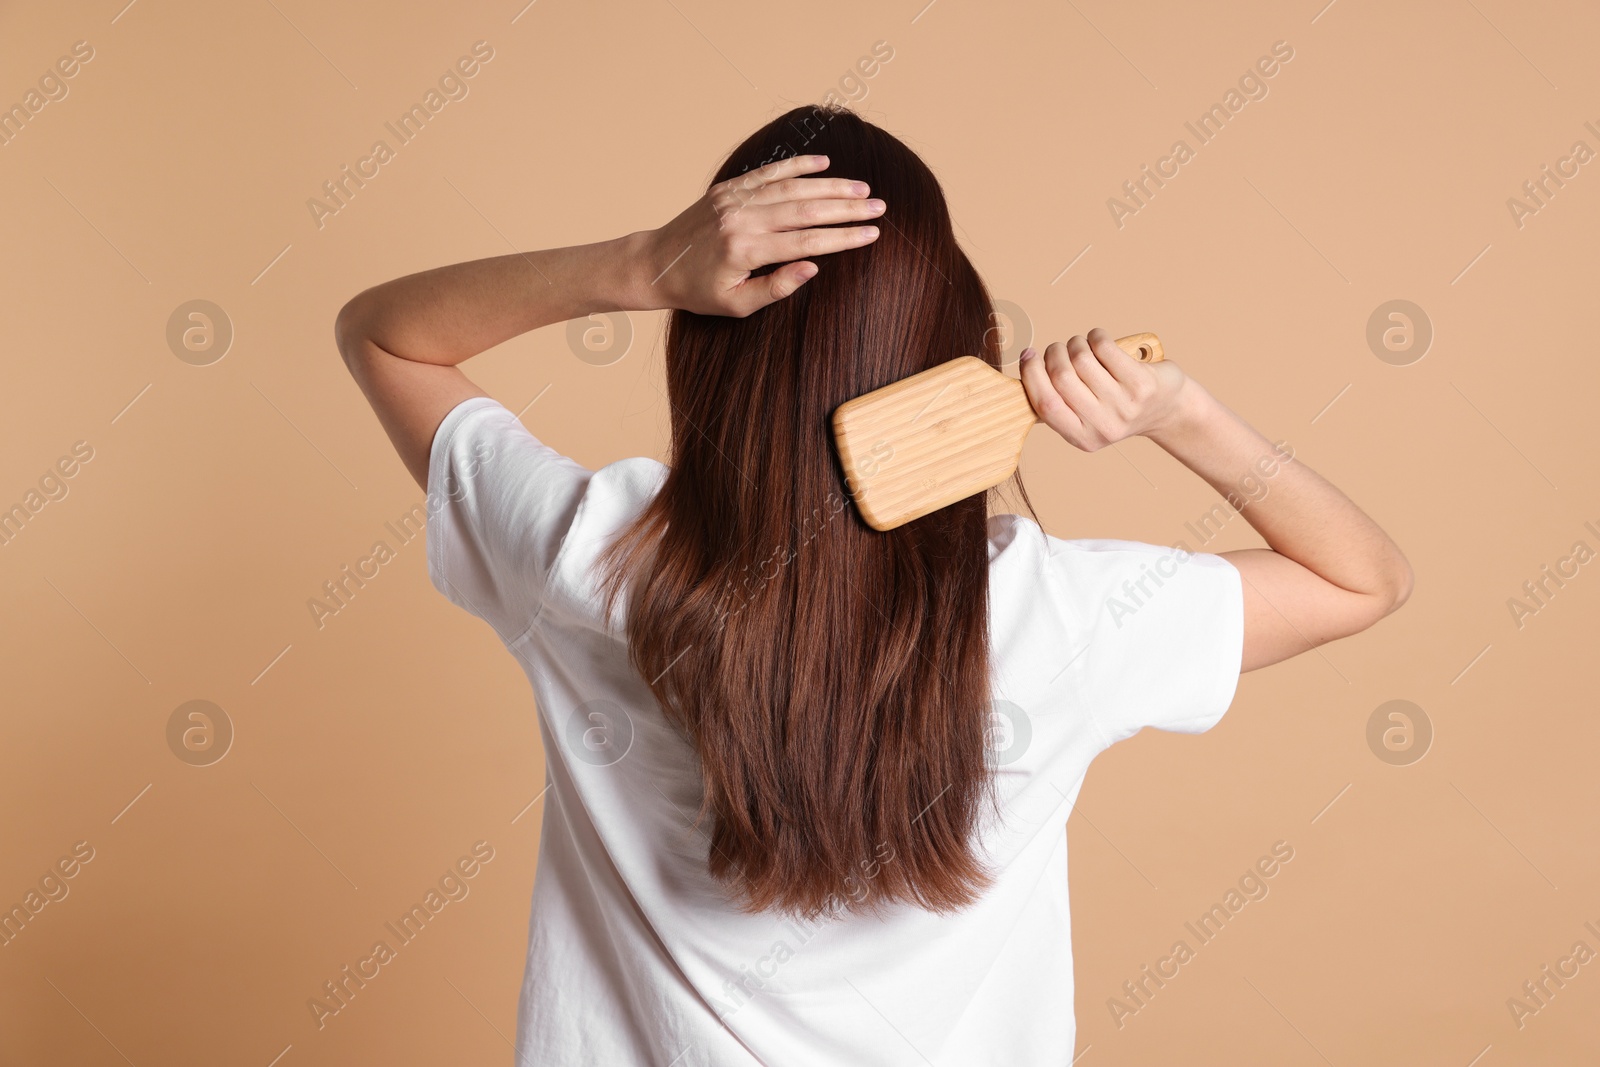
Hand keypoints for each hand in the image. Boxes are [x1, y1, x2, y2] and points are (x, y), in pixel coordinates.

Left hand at [634, 153, 884, 316]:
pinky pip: (769, 173)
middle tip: (879, 206)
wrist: (656, 264)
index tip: (873, 234)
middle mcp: (741, 219)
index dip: (844, 237)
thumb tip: (814, 267)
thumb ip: (776, 288)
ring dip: (830, 186)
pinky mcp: (728, 189)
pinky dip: (797, 165)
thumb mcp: (737, 304)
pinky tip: (824, 162)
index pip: (807, 242)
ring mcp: (734, 199)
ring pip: (792, 187)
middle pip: (806, 209)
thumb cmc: (699, 292)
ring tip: (862, 188)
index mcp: (746, 251)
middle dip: (847, 208)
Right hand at [1018, 327, 1192, 450]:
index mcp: (1082, 438)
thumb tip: (1027, 373)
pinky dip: (1096, 336)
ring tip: (1082, 346)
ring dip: (1076, 344)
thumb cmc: (1118, 407)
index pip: (1045, 404)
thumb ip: (1059, 404)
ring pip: (1082, 359)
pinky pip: (1104, 347)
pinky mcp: (1141, 383)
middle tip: (1059, 349)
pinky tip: (1100, 340)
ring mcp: (1124, 405)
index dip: (1031, 376)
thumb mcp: (1086, 418)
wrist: (1167, 409)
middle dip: (1055, 354)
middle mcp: (1103, 426)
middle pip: (1062, 377)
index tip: (1028, 356)